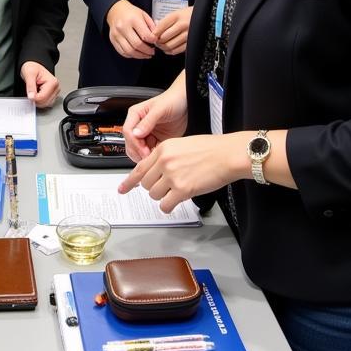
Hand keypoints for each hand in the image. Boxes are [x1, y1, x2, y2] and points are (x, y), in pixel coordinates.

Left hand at [20, 60, 59, 107]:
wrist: (33, 66)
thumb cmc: (32, 67)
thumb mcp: (29, 74)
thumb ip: (30, 86)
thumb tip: (31, 96)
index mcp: (53, 82)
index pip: (43, 97)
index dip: (34, 98)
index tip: (28, 95)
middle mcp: (56, 88)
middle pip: (45, 102)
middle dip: (35, 100)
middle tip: (30, 92)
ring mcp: (55, 92)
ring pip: (46, 104)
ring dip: (37, 101)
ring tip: (33, 92)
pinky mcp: (52, 95)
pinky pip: (45, 103)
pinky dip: (39, 101)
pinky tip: (36, 95)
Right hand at [105, 0, 155, 58]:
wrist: (116, 11)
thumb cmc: (131, 13)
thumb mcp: (144, 15)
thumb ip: (151, 26)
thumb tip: (157, 38)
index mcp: (133, 19)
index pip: (145, 35)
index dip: (153, 41)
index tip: (156, 41)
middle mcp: (123, 27)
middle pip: (137, 45)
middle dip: (147, 51)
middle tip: (152, 51)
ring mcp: (116, 34)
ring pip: (129, 51)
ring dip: (140, 55)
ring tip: (146, 55)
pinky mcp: (113, 40)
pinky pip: (122, 52)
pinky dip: (131, 55)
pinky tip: (137, 53)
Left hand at [118, 133, 247, 212]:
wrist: (228, 155)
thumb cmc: (211, 150)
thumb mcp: (181, 145)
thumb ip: (166, 157)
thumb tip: (156, 171)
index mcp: (163, 149)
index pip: (139, 168)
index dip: (129, 181)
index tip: (122, 189)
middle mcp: (164, 161)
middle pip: (145, 183)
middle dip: (154, 187)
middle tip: (167, 187)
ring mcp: (172, 176)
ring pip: (154, 194)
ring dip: (163, 196)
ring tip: (177, 190)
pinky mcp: (182, 189)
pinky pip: (165, 205)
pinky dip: (169, 206)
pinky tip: (177, 201)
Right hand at [122, 73, 188, 162]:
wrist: (187, 103)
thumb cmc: (173, 100)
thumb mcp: (160, 109)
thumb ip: (147, 121)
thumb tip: (136, 133)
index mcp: (135, 115)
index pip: (128, 131)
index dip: (134, 142)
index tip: (143, 150)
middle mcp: (139, 125)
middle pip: (131, 143)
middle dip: (138, 151)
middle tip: (148, 157)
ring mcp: (147, 134)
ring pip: (138, 149)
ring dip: (144, 155)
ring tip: (155, 157)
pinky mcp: (155, 140)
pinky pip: (149, 152)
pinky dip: (153, 156)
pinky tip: (159, 156)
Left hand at [153, 5, 191, 55]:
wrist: (204, 16)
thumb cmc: (188, 15)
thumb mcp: (176, 13)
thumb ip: (165, 22)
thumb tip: (153, 32)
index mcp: (177, 16)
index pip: (160, 27)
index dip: (153, 34)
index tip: (151, 36)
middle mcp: (183, 25)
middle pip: (164, 38)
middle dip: (157, 41)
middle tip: (155, 41)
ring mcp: (188, 34)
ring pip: (169, 45)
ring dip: (163, 47)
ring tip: (161, 45)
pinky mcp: (191, 42)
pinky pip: (177, 50)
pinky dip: (170, 51)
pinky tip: (168, 48)